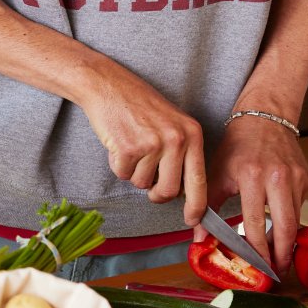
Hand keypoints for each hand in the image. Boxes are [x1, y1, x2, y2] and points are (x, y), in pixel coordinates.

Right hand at [70, 61, 208, 224]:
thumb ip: (181, 154)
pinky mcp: (128, 148)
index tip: (193, 221)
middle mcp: (176, 140)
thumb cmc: (139, 105)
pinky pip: (122, 174)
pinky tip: (118, 143)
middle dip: (155, 194)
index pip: (199, 180)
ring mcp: (153, 144)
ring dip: (133, 172)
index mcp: (192, 134)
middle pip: (169, 191)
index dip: (197, 206)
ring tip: (131, 147)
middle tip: (148, 183)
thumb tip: (180, 192)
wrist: (108, 86)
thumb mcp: (172, 124)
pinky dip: (116, 164)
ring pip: (142, 184)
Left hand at [207, 115, 307, 275]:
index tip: (256, 266)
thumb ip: (208, 207)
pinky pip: (299, 207)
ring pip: (295, 220)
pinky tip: (281, 229)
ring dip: (287, 242)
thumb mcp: (216, 173)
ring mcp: (296, 178)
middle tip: (276, 272)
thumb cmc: (237, 147)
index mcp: (252, 176)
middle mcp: (278, 178)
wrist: (264, 119)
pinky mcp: (307, 179)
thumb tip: (198, 236)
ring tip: (279, 259)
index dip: (257, 249)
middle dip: (281, 254)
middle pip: (285, 226)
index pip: (256, 222)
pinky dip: (290, 219)